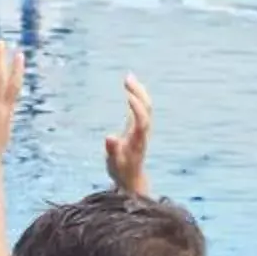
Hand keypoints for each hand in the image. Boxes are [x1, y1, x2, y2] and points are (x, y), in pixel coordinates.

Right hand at [103, 73, 152, 195]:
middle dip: (139, 93)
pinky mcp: (138, 128)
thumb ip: (112, 151)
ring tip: (128, 76)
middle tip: (127, 77)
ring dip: (138, 91)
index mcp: (138, 140)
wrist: (131, 179)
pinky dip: (135, 96)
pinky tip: (128, 87)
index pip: (142, 120)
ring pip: (145, 106)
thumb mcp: (114, 164)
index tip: (128, 96)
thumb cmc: (121, 171)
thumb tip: (109, 137)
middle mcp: (143, 132)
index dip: (137, 108)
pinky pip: (141, 108)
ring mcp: (142, 129)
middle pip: (147, 108)